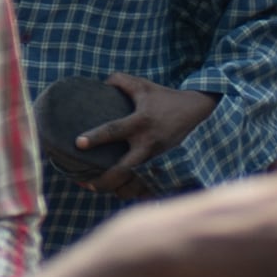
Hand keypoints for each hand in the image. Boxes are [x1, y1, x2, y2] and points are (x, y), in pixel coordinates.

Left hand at [75, 76, 221, 195]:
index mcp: (141, 122)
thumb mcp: (143, 86)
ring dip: (118, 190)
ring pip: (136, 185)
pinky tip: (124, 193)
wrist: (198, 112)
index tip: (78, 143)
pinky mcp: (169, 170)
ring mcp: (159, 160)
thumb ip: (120, 81)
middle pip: (123, 169)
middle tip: (85, 183)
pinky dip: (137, 194)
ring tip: (101, 189)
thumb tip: (100, 83)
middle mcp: (149, 144)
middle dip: (103, 180)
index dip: (95, 137)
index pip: (114, 130)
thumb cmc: (165, 99)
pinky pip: (151, 190)